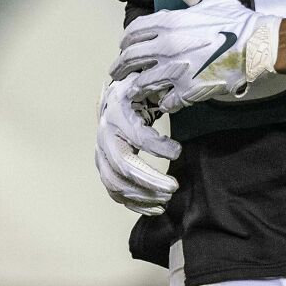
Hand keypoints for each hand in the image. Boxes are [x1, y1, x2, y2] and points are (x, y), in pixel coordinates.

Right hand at [95, 75, 181, 215]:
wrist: (116, 97)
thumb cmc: (137, 91)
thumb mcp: (147, 84)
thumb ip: (163, 87)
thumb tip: (183, 77)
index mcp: (117, 114)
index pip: (137, 136)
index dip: (158, 146)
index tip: (179, 151)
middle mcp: (104, 136)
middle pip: (123, 166)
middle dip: (149, 180)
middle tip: (174, 187)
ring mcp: (101, 154)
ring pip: (115, 184)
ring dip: (142, 196)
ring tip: (167, 200)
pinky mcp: (104, 167)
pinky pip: (115, 192)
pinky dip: (134, 204)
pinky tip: (155, 208)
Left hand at [109, 0, 280, 111]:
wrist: (257, 44)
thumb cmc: (235, 19)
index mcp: (169, 22)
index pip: (134, 32)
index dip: (126, 40)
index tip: (123, 46)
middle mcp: (167, 46)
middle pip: (131, 59)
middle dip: (121, 67)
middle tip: (117, 72)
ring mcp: (176, 70)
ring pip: (143, 83)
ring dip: (136, 88)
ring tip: (133, 91)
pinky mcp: (189, 90)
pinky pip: (167, 101)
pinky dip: (164, 102)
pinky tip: (165, 101)